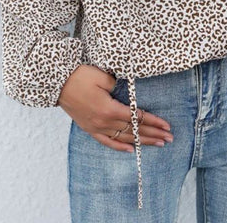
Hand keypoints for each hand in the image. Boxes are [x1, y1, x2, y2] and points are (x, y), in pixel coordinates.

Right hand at [57, 64, 173, 151]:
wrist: (57, 84)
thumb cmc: (80, 76)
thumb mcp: (102, 77)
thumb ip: (118, 86)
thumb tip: (130, 93)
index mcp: (109, 109)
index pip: (137, 118)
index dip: (154, 122)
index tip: (167, 126)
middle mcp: (104, 122)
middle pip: (134, 131)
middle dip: (153, 134)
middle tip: (169, 138)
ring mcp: (96, 127)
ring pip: (124, 138)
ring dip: (142, 142)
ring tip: (158, 144)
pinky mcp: (89, 129)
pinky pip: (107, 142)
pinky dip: (120, 147)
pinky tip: (131, 150)